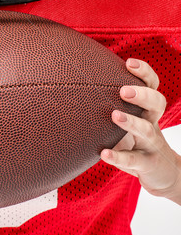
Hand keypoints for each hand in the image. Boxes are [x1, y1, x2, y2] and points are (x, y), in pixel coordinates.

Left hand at [100, 59, 180, 202]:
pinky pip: (134, 160)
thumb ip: (108, 105)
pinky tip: (104, 153)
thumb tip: (73, 83)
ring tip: (114, 115)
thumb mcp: (128, 120)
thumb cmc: (136, 139)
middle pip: (157, 103)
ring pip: (146, 130)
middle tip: (123, 91)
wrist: (162, 172)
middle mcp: (152, 122)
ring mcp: (151, 144)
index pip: (151, 84)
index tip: (129, 63)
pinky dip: (119, 156)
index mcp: (146, 108)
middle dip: (142, 94)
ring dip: (131, 121)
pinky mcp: (146, 164)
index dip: (144, 72)